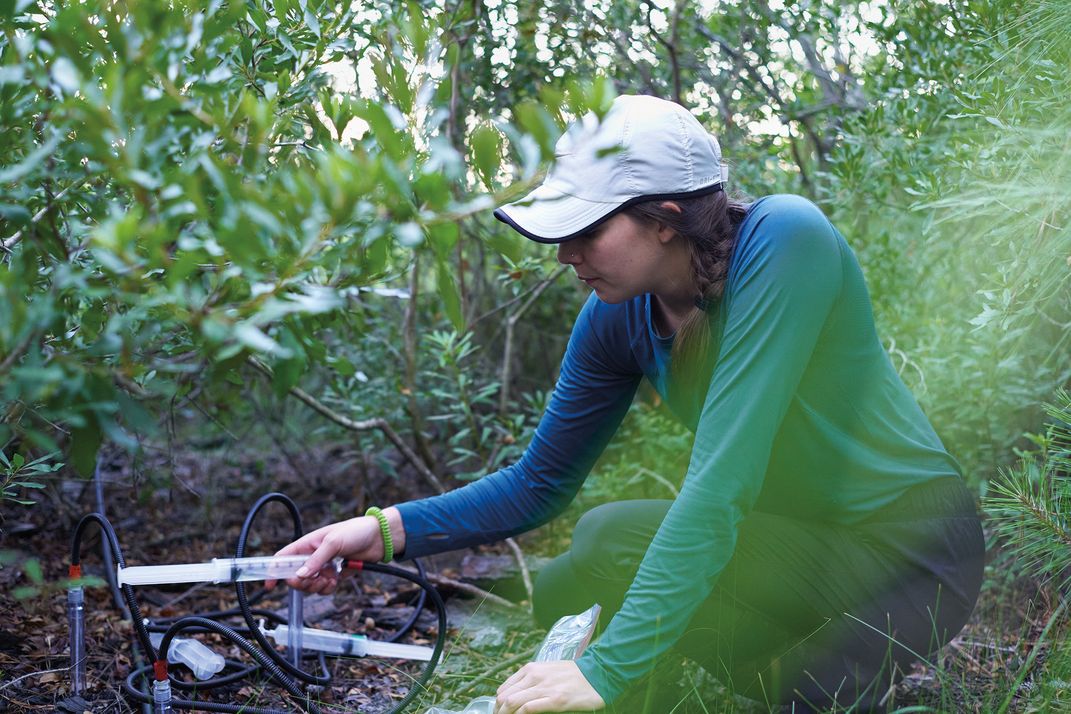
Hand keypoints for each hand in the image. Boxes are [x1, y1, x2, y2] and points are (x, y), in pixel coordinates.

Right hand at [265, 507, 404, 593]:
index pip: (283, 558)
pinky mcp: (335, 574)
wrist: (379, 538)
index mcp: (307, 544)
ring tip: (329, 579)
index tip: (269, 585)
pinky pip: (324, 588)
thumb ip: (316, 559)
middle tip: (315, 579)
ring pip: (309, 585)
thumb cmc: (356, 531)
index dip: (273, 571)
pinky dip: (328, 588)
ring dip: (316, 586)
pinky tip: (336, 580)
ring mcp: (323, 566)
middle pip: (294, 577)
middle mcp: (312, 556)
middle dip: (302, 583)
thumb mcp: (334, 542)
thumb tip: (299, 575)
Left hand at [494, 661, 604, 713]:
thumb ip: (531, 680)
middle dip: (499, 713)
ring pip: (512, 703)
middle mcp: (534, 676)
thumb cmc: (572, 675)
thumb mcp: (547, 671)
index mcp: (530, 669)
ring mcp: (544, 688)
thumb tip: (515, 696)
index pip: (503, 689)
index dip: (498, 705)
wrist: (596, 674)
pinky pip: (528, 709)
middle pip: (504, 698)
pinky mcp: (555, 700)